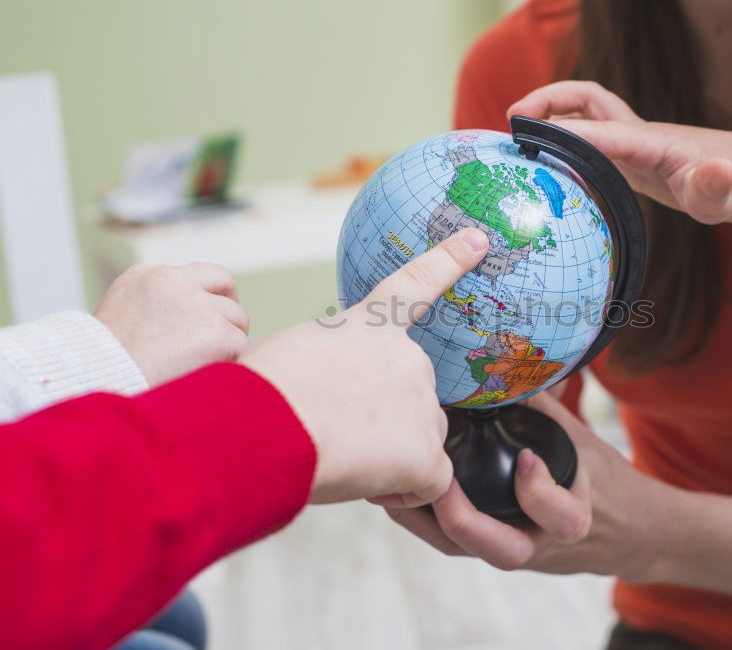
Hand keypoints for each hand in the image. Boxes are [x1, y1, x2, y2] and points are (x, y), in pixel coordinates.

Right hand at [95, 263, 249, 386]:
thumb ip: (155, 308)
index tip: (211, 317)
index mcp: (145, 276)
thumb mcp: (121, 320)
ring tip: (203, 366)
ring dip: (228, 342)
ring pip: (236, 319)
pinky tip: (205, 376)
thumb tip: (191, 321)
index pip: (200, 274)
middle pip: (226, 288)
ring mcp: (197, 305)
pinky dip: (230, 361)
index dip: (212, 296)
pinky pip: (240, 345)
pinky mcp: (216, 333)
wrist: (99, 386)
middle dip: (227, 315)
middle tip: (222, 340)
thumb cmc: (104, 368)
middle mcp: (173, 281)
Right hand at [240, 227, 490, 505]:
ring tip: (338, 455)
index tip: (478, 240)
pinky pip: (428, 484)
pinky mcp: (426, 453)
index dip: (450, 260)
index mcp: (367, 326)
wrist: (262, 425)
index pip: (416, 284)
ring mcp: (421, 403)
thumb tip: (327, 397)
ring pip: (421, 443)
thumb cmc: (253, 396)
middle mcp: (407, 357)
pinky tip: (364, 484)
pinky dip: (401, 492)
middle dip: (386, 422)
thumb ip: (328, 365)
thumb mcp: (289, 358)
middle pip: (414, 398)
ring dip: (391, 458)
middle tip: (335, 432)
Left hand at [385, 392, 646, 577]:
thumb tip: (507, 355)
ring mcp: (514, 548)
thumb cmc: (601, 480)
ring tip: (391, 485)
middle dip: (464, 521)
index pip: (562, 519)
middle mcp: (542, 542)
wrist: (623, 533)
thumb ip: (544, 408)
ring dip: (424, 520)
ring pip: (465, 550)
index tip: (529, 458)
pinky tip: (394, 489)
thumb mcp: (582, 441)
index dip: (540, 492)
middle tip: (435, 481)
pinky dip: (422, 517)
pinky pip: (452, 540)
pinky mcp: (490, 547)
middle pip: (503, 552)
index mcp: (576, 517)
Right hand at [508, 80, 731, 223]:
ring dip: (551, 114)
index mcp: (652, 142)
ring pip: (585, 116)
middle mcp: (638, 134)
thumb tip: (715, 172)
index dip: (568, 136)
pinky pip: (589, 138)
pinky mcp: (631, 156)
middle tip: (513, 121)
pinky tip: (547, 163)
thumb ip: (716, 187)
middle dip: (548, 102)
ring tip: (518, 136)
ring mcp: (633, 142)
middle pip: (586, 100)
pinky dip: (563, 138)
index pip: (604, 133)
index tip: (531, 143)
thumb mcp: (728, 195)